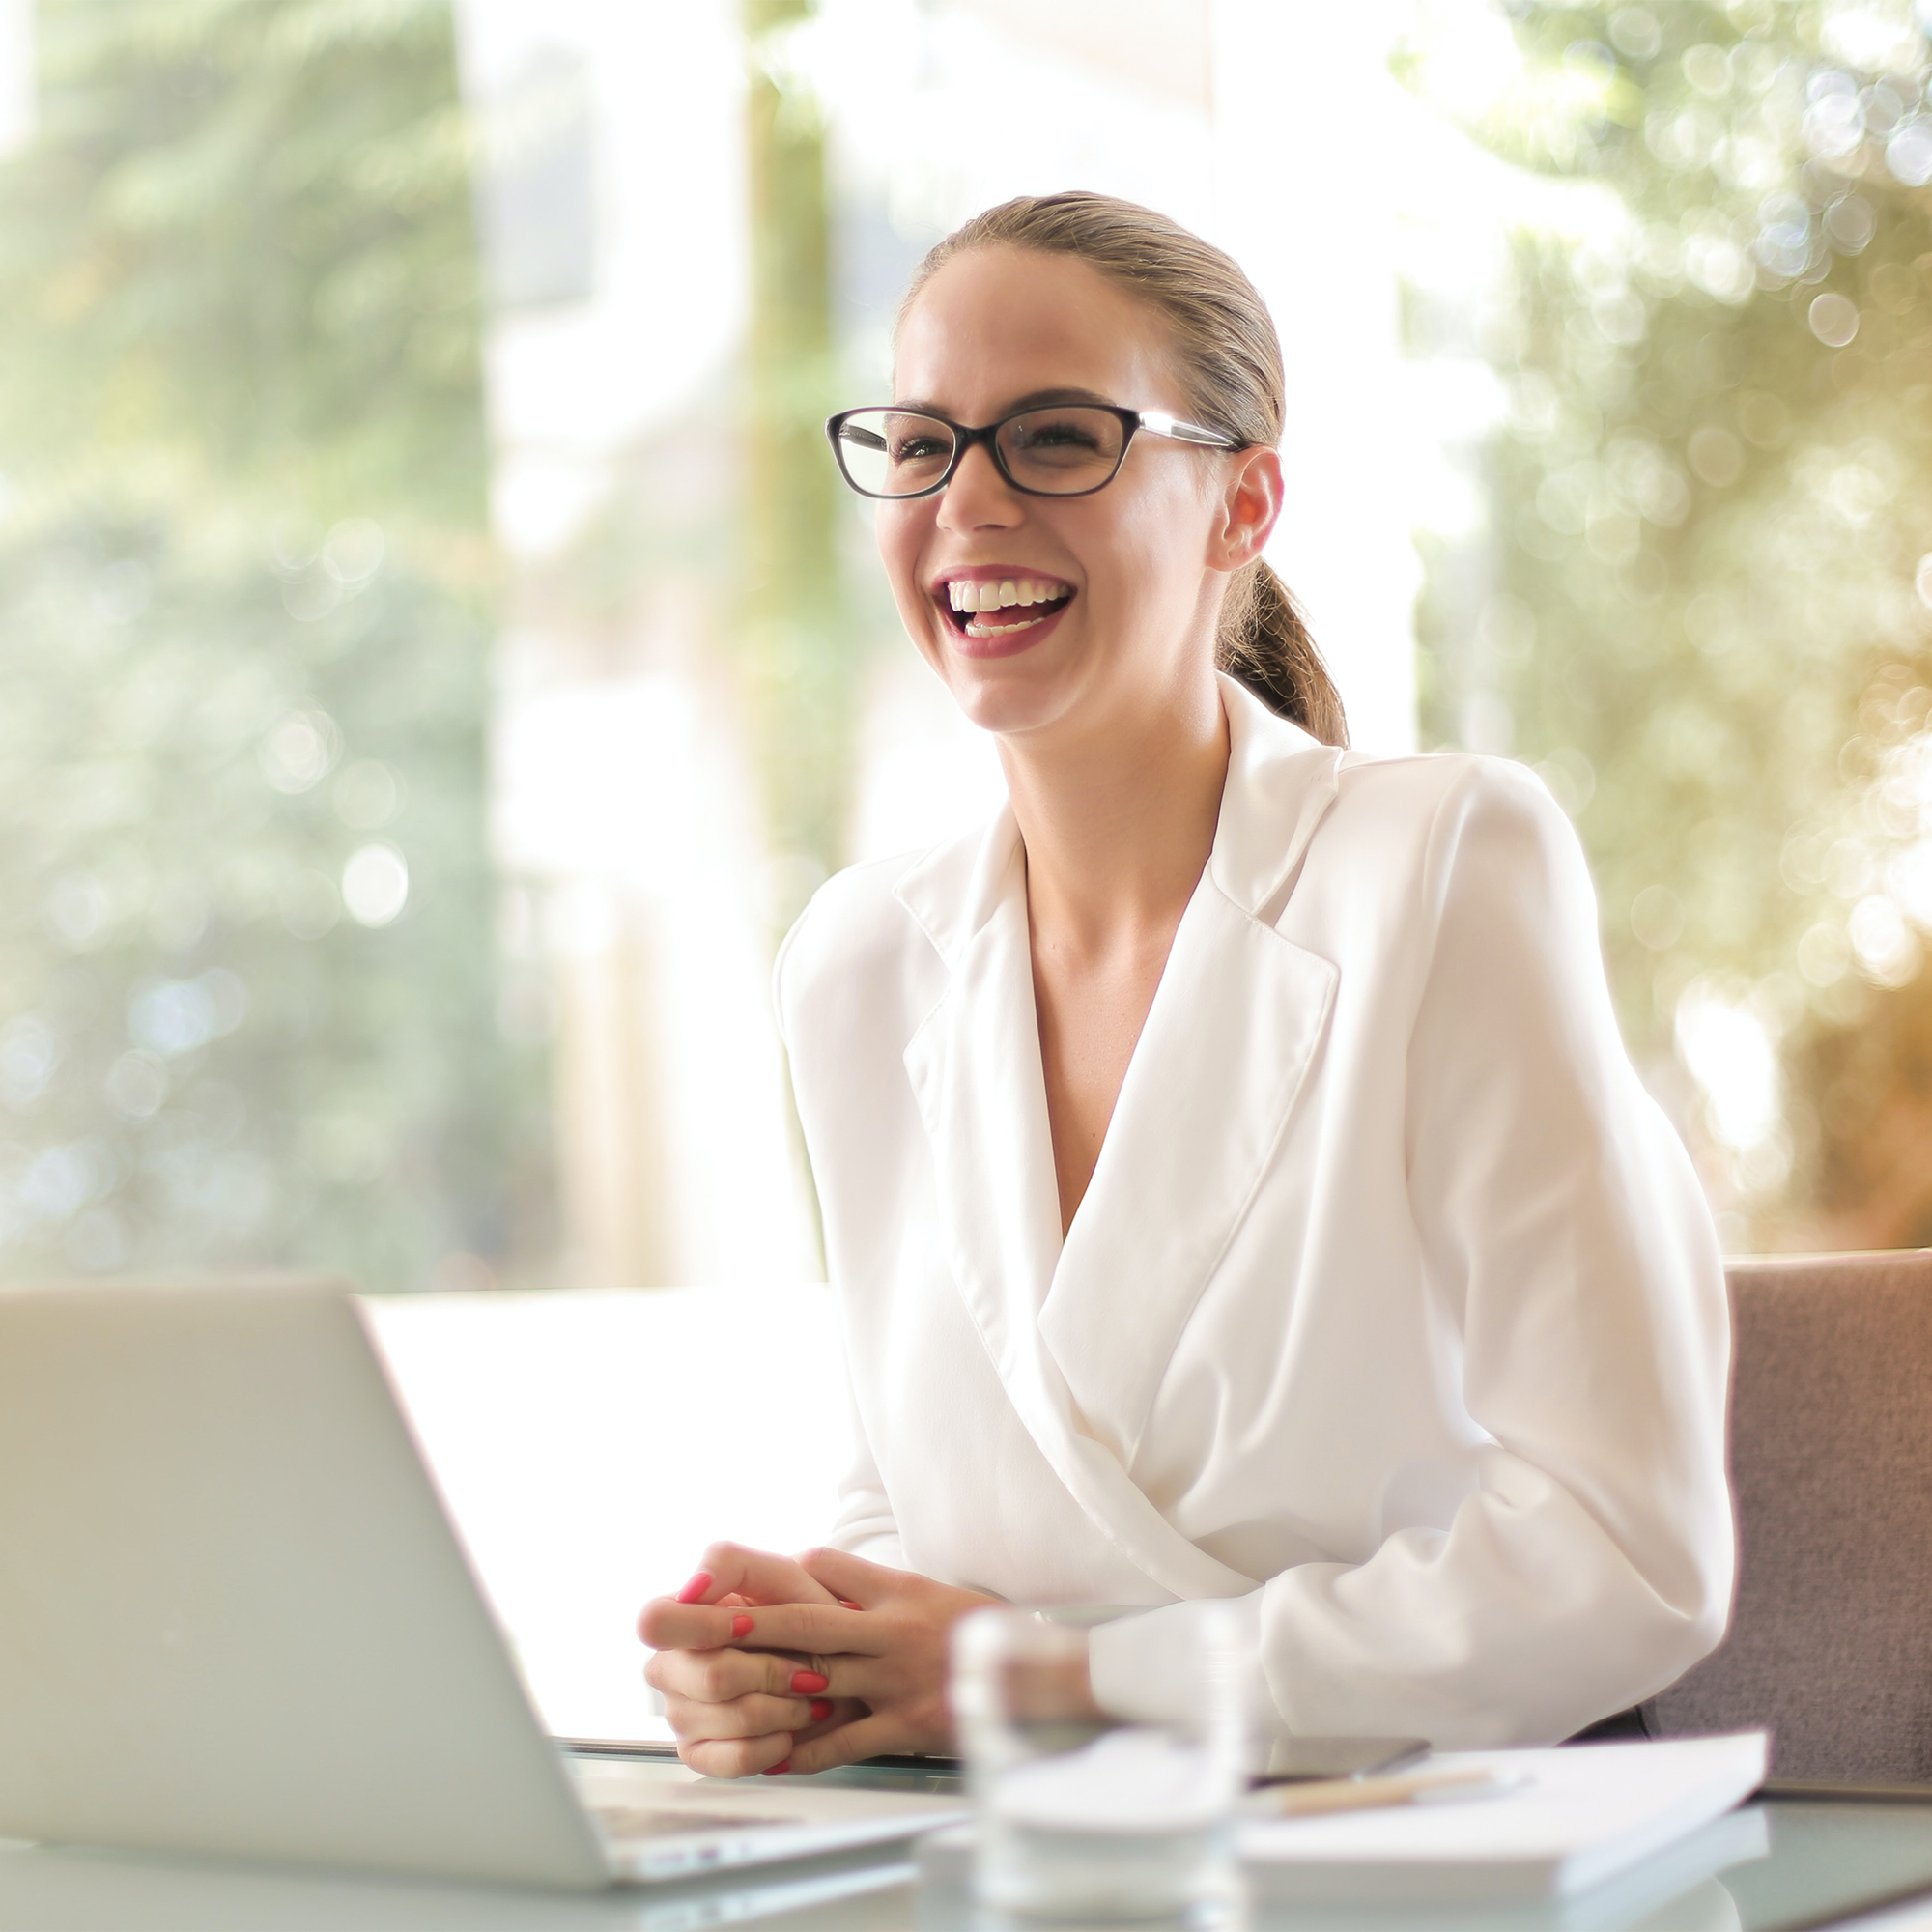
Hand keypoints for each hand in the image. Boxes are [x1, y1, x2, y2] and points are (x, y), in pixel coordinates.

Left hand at [637, 1542, 1000, 1775]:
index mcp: (896, 1590)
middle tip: (695, 1621)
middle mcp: (889, 1629)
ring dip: (762, 1685)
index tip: (733, 1578)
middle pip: (805, 1621)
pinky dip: (804, 1750)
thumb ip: (876, 1586)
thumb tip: (819, 1569)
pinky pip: (844, 1739)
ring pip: (816, 1678)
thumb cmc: (979, 1633)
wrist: (1037, 1675)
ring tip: (712, 1688)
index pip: (826, 1567)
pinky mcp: (905, 1724)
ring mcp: (895, 1678)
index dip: (781, 1572)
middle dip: (748, 1622)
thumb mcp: (930, 1592)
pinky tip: (769, 1755)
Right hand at [638, 1544, 845, 1777]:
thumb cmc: (807, 1613)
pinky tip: (793, 1728)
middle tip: (806, 1669)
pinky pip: (736, 1758)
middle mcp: (670, 1666)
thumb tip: (690, 1589)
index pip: (655, 1622)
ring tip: (810, 1696)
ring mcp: (681, 1713)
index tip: (751, 1625)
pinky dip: (776, 1744)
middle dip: (769, 1672)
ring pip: (729, 1718)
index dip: (704, 1627)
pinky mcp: (700, 1753)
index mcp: (679, 1617)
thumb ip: (730, 1564)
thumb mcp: (780, 1574)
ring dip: (785, 1707)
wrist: (841, 1668)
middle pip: (706, 1677)